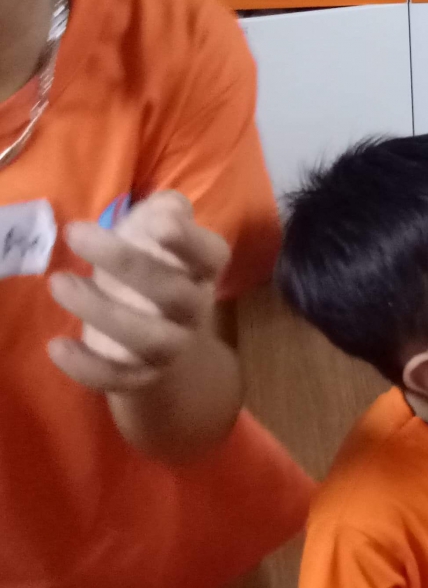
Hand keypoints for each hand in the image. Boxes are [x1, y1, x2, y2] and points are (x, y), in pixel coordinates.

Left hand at [47, 192, 229, 392]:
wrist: (164, 346)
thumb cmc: (156, 275)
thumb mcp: (160, 238)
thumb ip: (166, 213)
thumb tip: (168, 209)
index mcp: (203, 272)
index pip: (211, 256)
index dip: (190, 242)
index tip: (160, 224)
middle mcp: (194, 310)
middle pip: (173, 293)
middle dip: (126, 262)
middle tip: (74, 232)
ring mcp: (171, 347)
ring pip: (148, 338)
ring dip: (101, 311)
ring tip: (58, 282)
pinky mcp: (140, 377)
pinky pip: (119, 378)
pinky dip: (88, 366)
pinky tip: (57, 346)